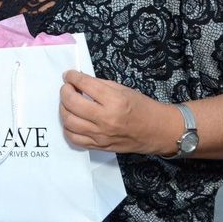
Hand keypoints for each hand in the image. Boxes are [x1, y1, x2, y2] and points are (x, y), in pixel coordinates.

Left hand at [59, 70, 174, 154]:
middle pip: (71, 103)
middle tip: (67, 88)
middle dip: (64, 91)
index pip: (84, 84)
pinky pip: (74, 139)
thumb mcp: (123, 89)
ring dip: (63, 109)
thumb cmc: (143, 108)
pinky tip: (72, 120)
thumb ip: (100, 85)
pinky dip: (68, 128)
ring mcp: (101, 135)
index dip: (72, 76)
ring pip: (68, 122)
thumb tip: (79, 81)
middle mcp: (106, 119)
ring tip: (68, 103)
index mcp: (114, 101)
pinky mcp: (100, 146)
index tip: (68, 75)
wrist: (159, 131)